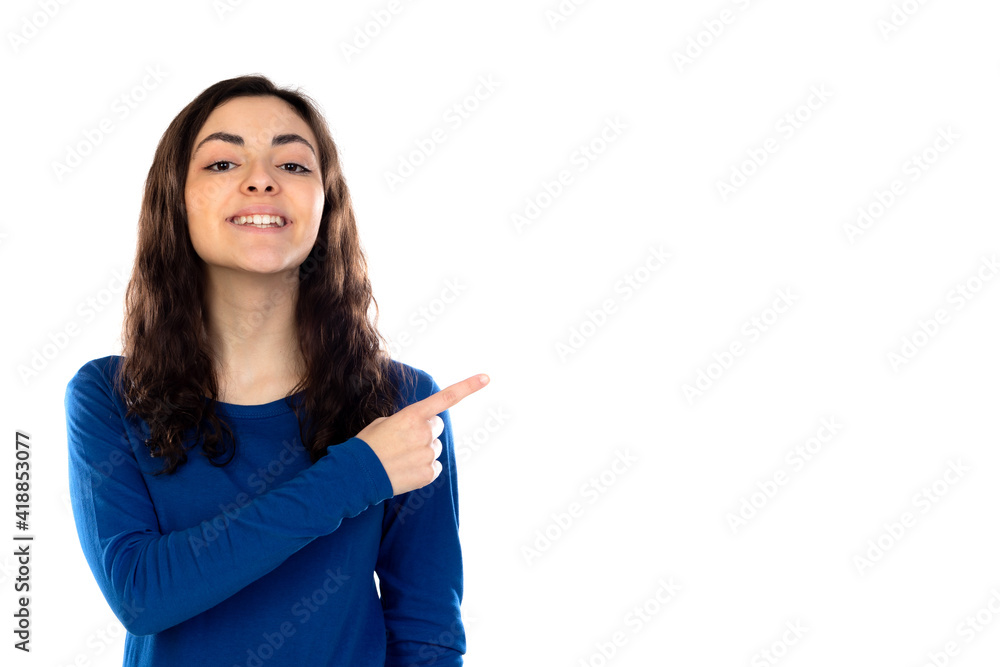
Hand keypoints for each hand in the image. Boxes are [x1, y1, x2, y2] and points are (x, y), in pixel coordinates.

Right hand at [356, 373, 488, 495]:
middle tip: (403, 441)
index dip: (468, 387)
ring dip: (422, 451)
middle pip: (436, 426)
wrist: (356, 475)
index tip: (486, 378)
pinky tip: (405, 470)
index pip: (446, 398)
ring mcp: (428, 454)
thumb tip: (422, 427)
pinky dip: (423, 469)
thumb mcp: (384, 423)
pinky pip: (434, 467)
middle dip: (424, 431)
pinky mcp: (429, 473)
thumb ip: (408, 421)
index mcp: (412, 416)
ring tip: (400, 457)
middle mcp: (424, 433)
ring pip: (434, 448)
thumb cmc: (367, 446)